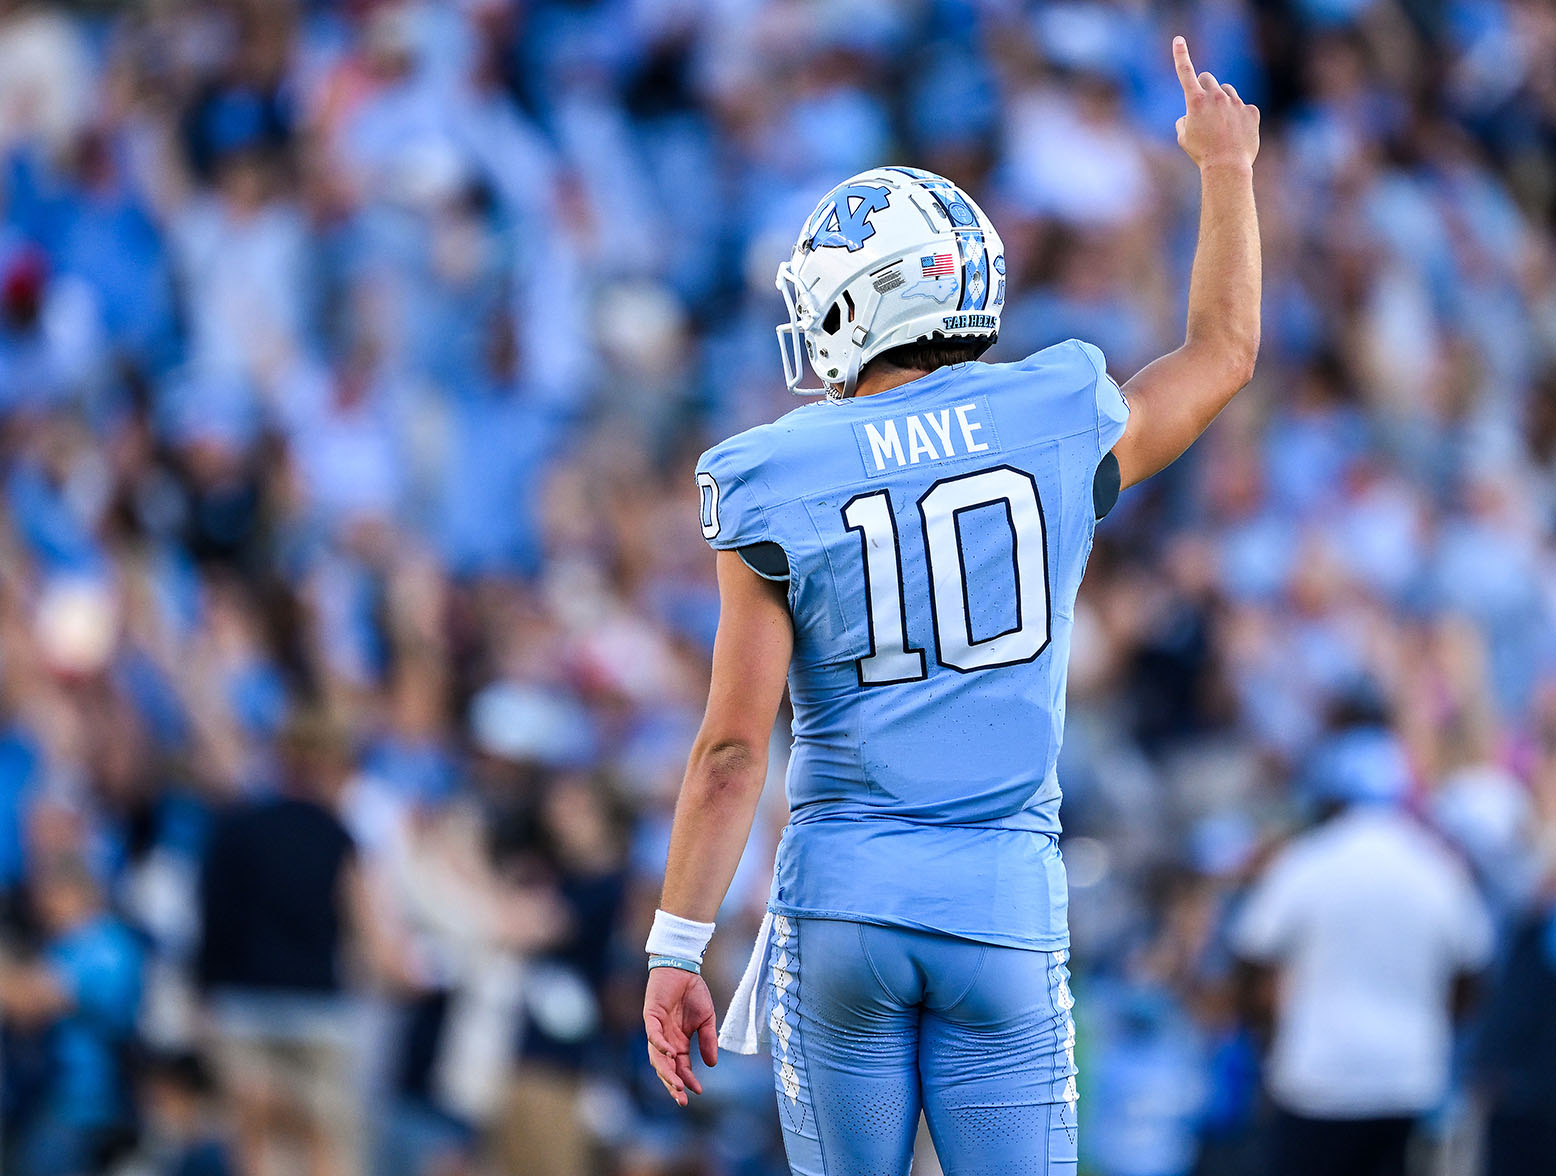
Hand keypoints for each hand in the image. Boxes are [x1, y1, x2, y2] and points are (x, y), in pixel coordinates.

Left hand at [643, 965, 717, 1106]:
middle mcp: (666, 1040)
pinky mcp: (651, 1017)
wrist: (683, 968)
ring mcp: (657, 1030)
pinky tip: (671, 1054)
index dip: (688, 1080)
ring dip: (666, 1071)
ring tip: (676, 1084)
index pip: (681, 1067)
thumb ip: (709, 1040)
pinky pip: (653, 1036)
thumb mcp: (707, 1019)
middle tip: (681, 1100)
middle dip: (673, 1085)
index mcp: (679, 1042)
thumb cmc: (693, 992)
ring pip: (657, 1057)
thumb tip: (712, 1065)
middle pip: (667, 1068)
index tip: (698, 1091)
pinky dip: (660, 1046)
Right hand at [1173, 36, 1259, 171]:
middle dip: (1204, 87)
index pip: (1185, 73)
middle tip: (1204, 104)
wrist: (1228, 167)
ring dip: (1222, 101)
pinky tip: (1235, 133)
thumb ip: (1185, 119)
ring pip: (1227, 91)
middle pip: (1208, 78)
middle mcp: (1216, 97)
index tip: (1178, 40)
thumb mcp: (1183, 137)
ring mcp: (1236, 103)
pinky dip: (1238, 116)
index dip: (1180, 55)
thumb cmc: (1201, 153)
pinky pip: (1243, 107)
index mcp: (1196, 101)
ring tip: (1221, 124)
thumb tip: (1191, 114)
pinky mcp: (1251, 111)